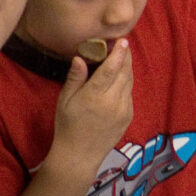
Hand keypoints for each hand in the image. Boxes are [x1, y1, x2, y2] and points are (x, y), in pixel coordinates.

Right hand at [51, 38, 132, 163]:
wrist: (80, 154)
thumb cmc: (68, 125)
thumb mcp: (65, 100)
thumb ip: (75, 78)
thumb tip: (80, 58)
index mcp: (94, 96)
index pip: (110, 69)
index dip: (118, 53)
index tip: (122, 41)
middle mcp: (113, 102)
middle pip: (124, 73)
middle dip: (125, 57)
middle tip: (123, 45)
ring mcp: (124, 110)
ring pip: (129, 82)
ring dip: (128, 68)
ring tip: (123, 57)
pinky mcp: (129, 116)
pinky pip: (130, 94)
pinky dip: (127, 82)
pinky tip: (121, 77)